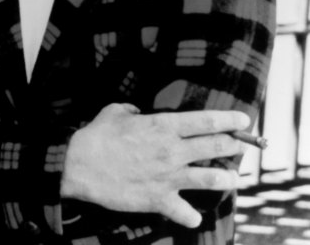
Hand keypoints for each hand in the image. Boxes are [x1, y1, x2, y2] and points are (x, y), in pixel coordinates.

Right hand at [61, 102, 248, 227]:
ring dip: (227, 178)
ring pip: (211, 179)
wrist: (81, 165)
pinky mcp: (160, 199)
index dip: (230, 120)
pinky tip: (194, 215)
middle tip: (241, 145)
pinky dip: (192, 215)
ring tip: (233, 178)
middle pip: (215, 147)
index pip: (207, 121)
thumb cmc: (97, 135)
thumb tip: (138, 112)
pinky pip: (186, 212)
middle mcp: (172, 150)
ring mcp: (169, 177)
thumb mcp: (116, 111)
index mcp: (164, 126)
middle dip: (234, 145)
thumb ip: (133, 110)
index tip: (244, 120)